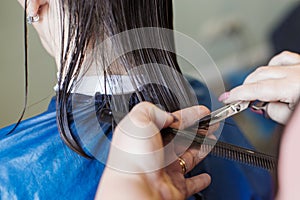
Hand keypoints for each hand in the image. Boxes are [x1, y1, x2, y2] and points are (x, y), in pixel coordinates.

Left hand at [96, 102, 211, 199]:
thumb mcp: (138, 120)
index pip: (172, 121)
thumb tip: (167, 116)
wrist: (136, 190)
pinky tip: (205, 177)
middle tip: (211, 124)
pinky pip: (190, 183)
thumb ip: (153, 110)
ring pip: (188, 156)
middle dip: (198, 129)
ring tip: (212, 140)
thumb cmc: (131, 158)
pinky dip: (199, 180)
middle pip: (182, 137)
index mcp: (146, 135)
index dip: (189, 115)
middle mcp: (156, 152)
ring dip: (201, 148)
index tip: (202, 112)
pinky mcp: (175, 186)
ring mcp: (166, 169)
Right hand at [219, 51, 299, 123]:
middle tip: (240, 101)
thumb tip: (264, 107)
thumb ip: (275, 113)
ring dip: (257, 78)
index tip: (225, 98)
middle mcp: (295, 72)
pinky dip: (272, 66)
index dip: (236, 94)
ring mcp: (299, 66)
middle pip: (259, 75)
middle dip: (246, 88)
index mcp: (292, 86)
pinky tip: (271, 75)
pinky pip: (282, 59)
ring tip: (257, 93)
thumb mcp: (293, 120)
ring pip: (268, 66)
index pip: (255, 89)